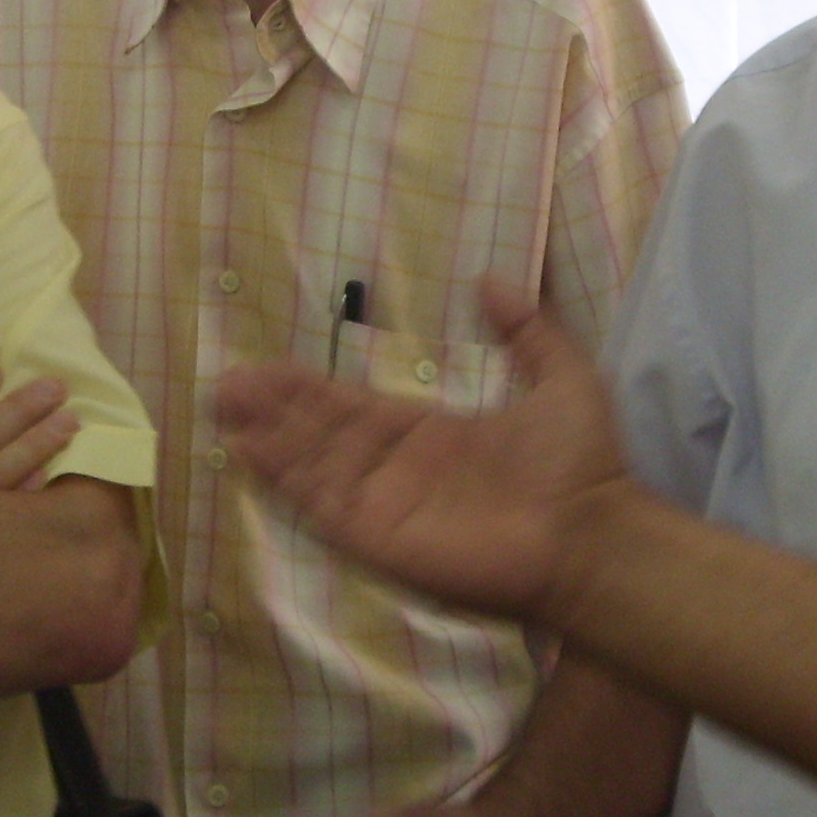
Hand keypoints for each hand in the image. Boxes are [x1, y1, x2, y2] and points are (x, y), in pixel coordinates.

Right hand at [218, 281, 632, 621]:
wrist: (593, 536)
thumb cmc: (581, 464)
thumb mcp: (560, 376)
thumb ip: (526, 329)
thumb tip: (490, 277)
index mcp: (433, 436)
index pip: (356, 409)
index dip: (310, 390)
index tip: (266, 365)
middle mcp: (399, 470)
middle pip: (322, 433)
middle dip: (276, 407)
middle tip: (226, 380)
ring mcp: (386, 506)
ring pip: (313, 464)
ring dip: (270, 436)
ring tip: (224, 405)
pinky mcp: (379, 539)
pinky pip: (321, 505)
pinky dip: (285, 479)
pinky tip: (249, 452)